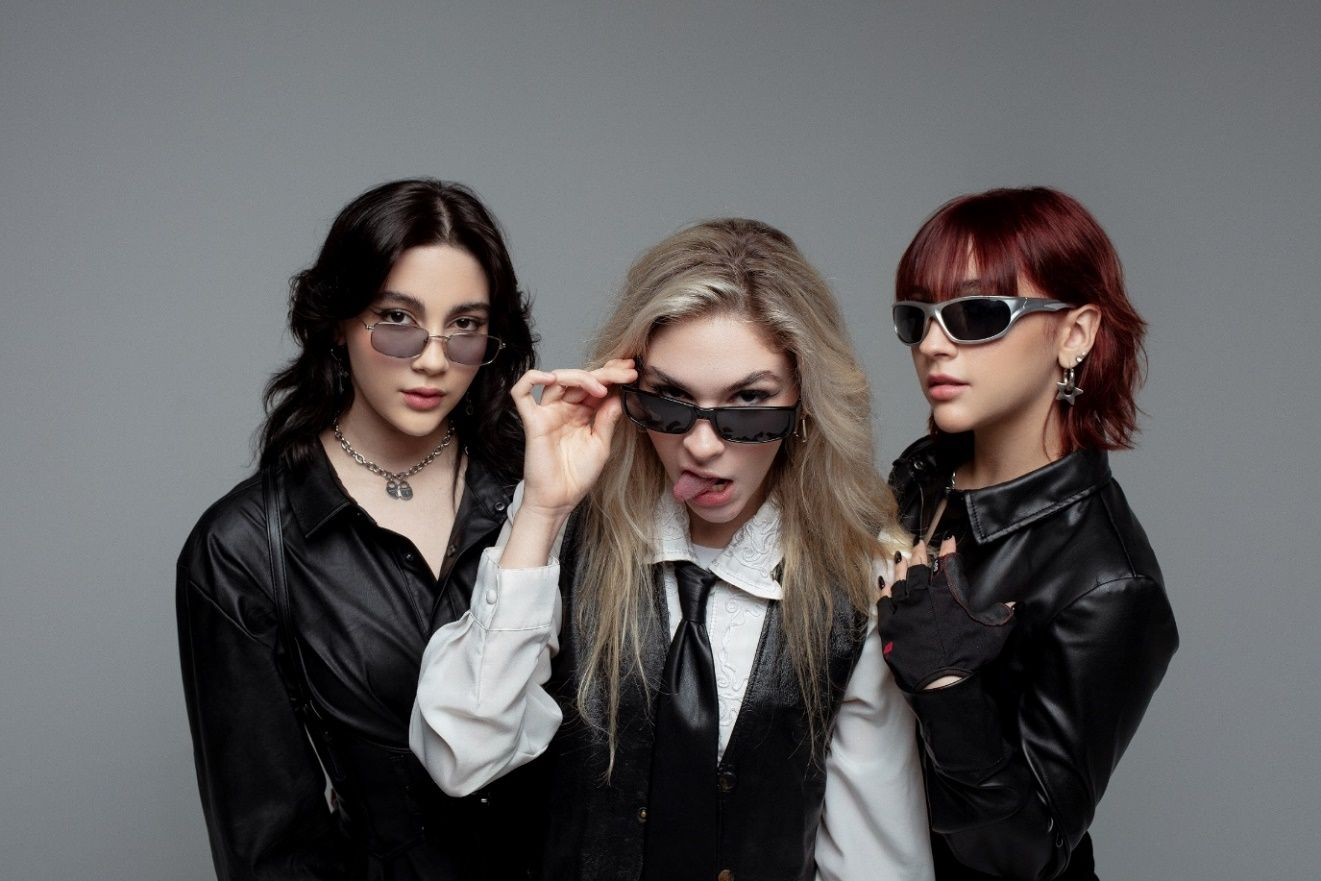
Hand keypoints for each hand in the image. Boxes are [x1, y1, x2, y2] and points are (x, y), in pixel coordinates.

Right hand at [512, 358, 637, 519]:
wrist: (560, 500)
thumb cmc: (577, 476)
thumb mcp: (601, 445)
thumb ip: (607, 419)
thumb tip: (618, 395)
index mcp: (582, 413)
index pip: (596, 385)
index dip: (613, 375)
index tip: (632, 371)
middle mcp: (564, 409)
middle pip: (580, 379)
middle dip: (605, 373)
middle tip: (626, 373)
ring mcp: (547, 413)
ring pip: (558, 380)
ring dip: (580, 376)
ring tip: (601, 387)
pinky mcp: (533, 421)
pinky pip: (521, 394)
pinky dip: (531, 379)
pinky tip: (550, 378)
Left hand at [877, 536, 1014, 692]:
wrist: (940, 682)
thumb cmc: (967, 656)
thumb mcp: (991, 634)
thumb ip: (1001, 615)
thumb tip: (1014, 604)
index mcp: (947, 594)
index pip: (948, 565)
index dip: (949, 550)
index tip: (948, 540)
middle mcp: (923, 596)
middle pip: (919, 568)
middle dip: (920, 554)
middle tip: (918, 544)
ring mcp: (904, 609)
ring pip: (899, 582)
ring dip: (900, 568)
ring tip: (900, 557)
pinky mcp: (889, 624)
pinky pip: (883, 602)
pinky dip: (883, 591)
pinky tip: (883, 583)